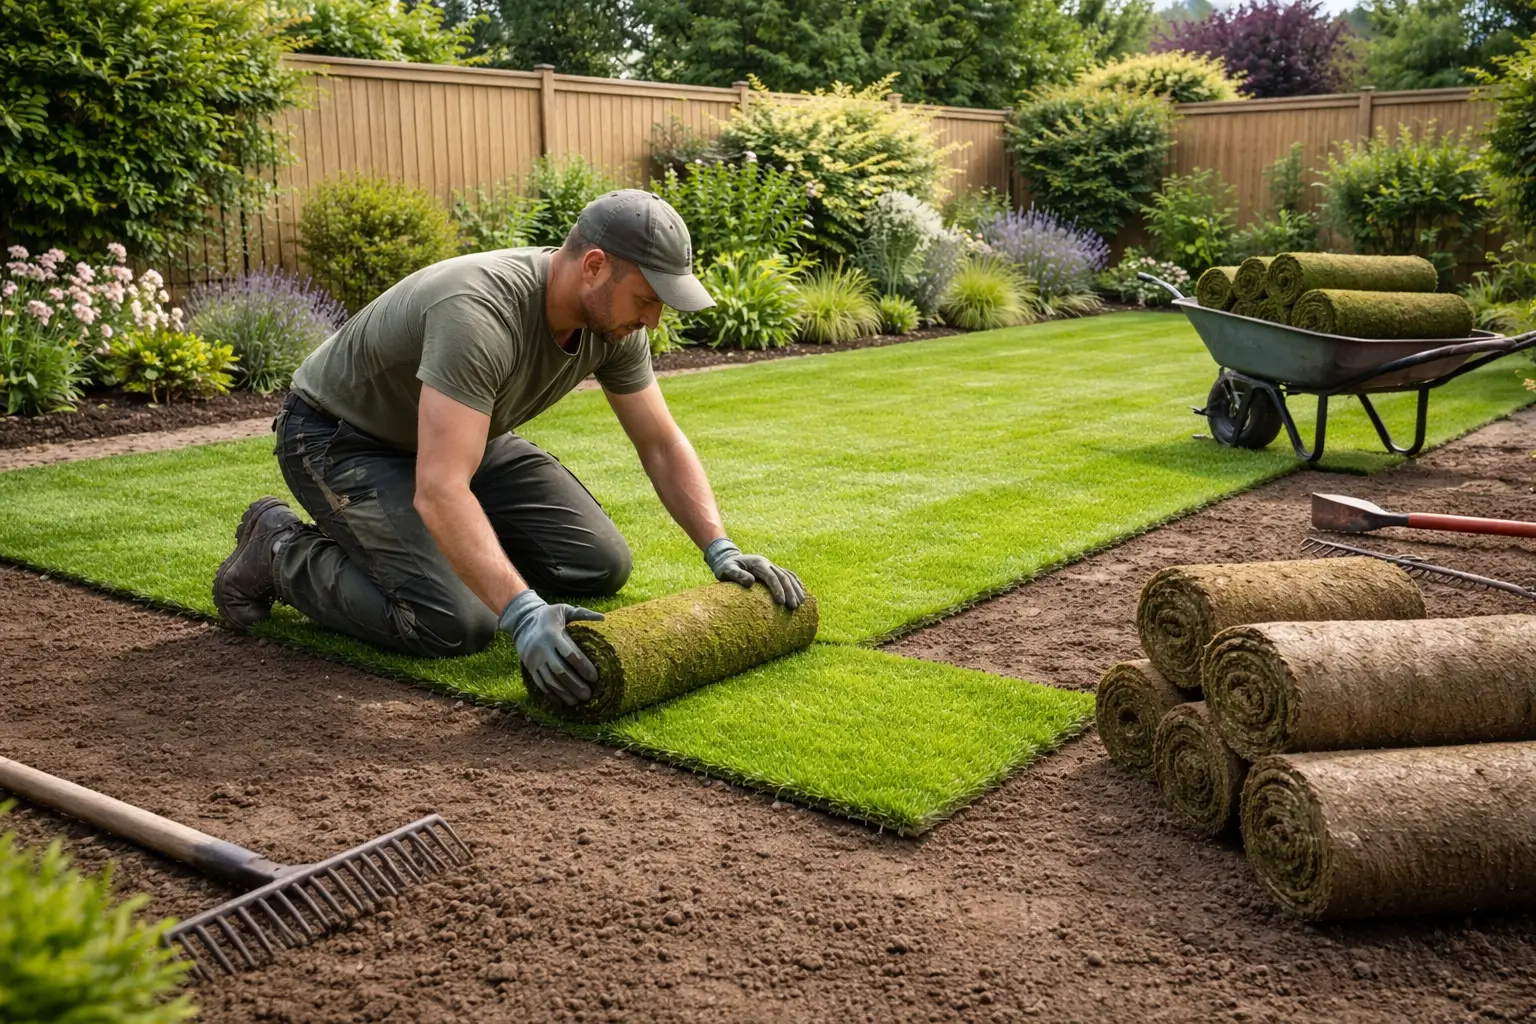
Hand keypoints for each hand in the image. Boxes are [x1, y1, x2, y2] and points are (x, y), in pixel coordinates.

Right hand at [499, 590, 603, 705]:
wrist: (522, 621)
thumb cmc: (549, 616)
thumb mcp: (564, 609)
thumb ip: (582, 613)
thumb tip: (603, 618)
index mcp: (553, 634)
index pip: (570, 654)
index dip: (583, 667)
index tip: (595, 677)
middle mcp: (542, 649)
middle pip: (560, 671)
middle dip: (575, 684)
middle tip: (589, 694)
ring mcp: (535, 660)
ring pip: (550, 680)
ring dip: (564, 693)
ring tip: (578, 702)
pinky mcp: (530, 668)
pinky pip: (540, 684)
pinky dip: (551, 694)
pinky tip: (562, 702)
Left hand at [704, 538, 805, 609]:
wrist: (728, 558)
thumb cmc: (726, 567)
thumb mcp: (726, 570)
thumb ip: (737, 575)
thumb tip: (750, 582)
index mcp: (758, 563)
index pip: (771, 577)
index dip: (777, 589)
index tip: (781, 603)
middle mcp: (768, 563)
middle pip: (783, 577)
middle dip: (790, 592)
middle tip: (793, 607)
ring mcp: (772, 566)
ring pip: (788, 576)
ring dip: (795, 589)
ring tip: (800, 603)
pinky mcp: (773, 570)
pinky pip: (788, 574)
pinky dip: (796, 582)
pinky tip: (801, 592)